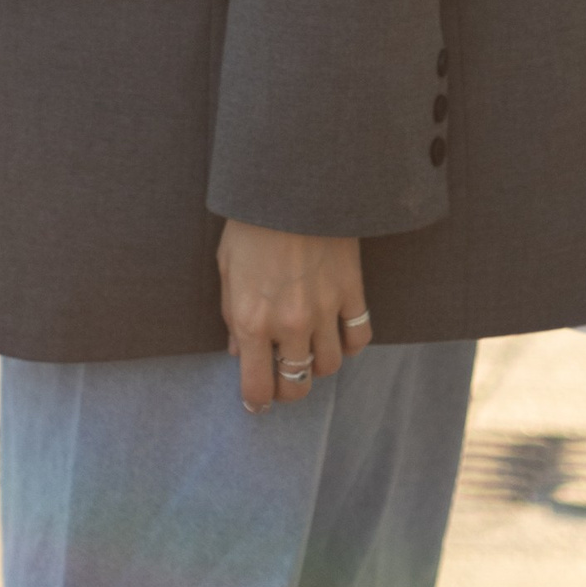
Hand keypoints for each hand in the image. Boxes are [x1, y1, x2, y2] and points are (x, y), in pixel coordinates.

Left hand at [218, 222, 369, 413]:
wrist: (291, 183)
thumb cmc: (251, 222)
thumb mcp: (227, 266)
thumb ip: (231, 314)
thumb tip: (237, 351)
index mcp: (251, 320)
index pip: (258, 387)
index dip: (258, 402)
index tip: (258, 403)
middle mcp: (288, 324)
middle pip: (297, 384)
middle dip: (289, 389)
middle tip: (284, 379)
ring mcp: (324, 310)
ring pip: (329, 366)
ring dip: (317, 364)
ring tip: (309, 349)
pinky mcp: (351, 292)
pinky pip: (359, 337)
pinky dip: (349, 343)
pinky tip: (338, 332)